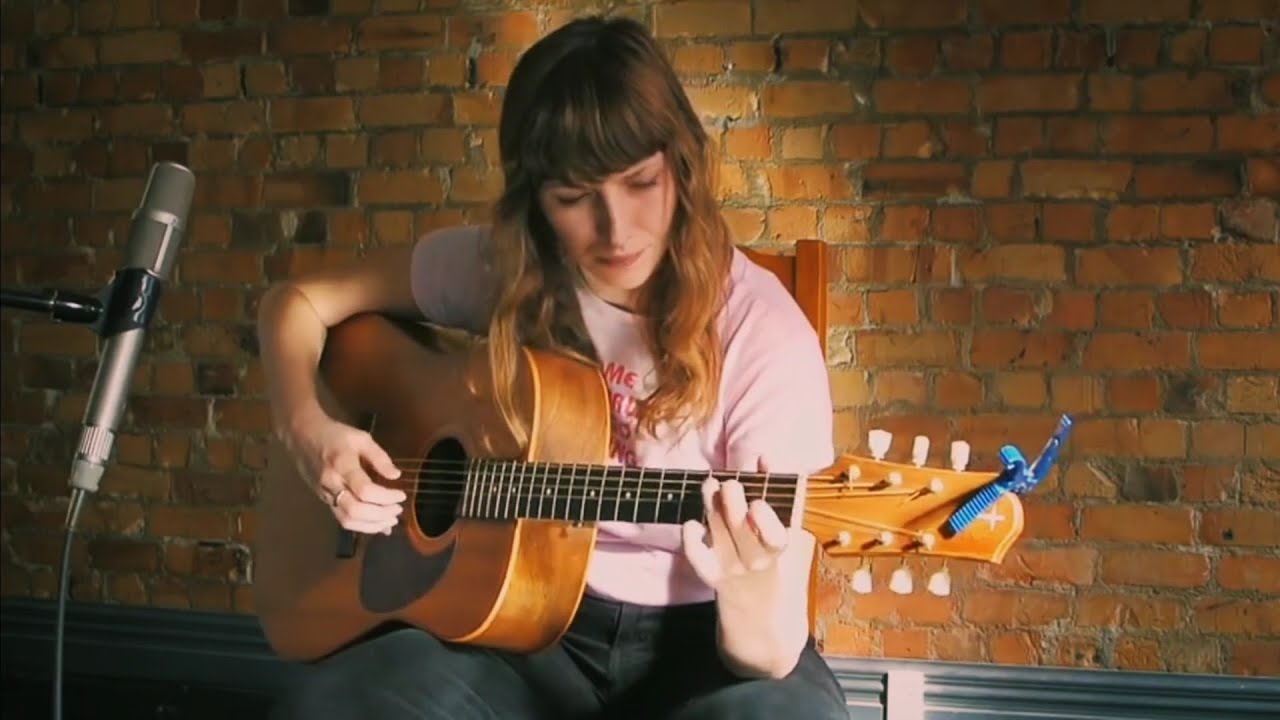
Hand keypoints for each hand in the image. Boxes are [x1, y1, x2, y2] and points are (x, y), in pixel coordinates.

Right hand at [283, 408, 405, 534]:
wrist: (302, 436)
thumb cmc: (336, 434)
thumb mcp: (361, 438)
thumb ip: (379, 457)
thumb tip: (396, 476)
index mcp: (342, 465)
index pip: (365, 490)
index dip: (386, 497)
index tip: (401, 495)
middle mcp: (332, 483)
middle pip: (355, 510)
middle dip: (381, 515)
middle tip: (398, 510)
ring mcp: (325, 494)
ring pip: (347, 520)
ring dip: (372, 526)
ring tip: (390, 521)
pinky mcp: (324, 500)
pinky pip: (342, 519)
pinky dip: (362, 526)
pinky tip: (378, 524)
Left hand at [680, 457, 789, 602]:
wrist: (755, 596)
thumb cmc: (768, 547)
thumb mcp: (780, 523)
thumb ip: (772, 488)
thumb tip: (763, 458)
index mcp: (777, 546)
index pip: (774, 538)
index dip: (764, 520)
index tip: (757, 503)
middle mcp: (755, 559)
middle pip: (739, 528)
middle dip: (732, 501)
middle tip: (730, 484)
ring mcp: (731, 567)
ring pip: (717, 530)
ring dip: (711, 504)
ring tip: (710, 484)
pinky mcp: (710, 573)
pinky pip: (695, 554)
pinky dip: (690, 535)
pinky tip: (693, 522)